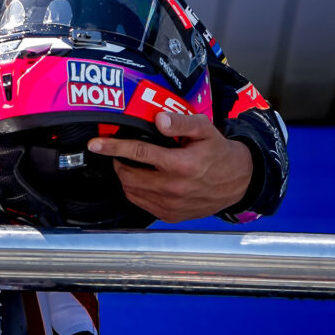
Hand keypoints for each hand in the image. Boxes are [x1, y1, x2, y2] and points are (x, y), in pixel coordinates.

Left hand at [87, 112, 252, 222]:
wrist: (238, 181)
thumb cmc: (219, 153)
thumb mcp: (205, 129)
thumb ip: (180, 122)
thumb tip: (158, 119)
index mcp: (182, 165)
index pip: (139, 153)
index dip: (114, 147)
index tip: (95, 144)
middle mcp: (174, 188)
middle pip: (129, 175)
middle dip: (118, 161)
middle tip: (120, 152)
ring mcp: (172, 205)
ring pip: (131, 191)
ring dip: (125, 176)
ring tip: (131, 165)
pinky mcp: (171, 215)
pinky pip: (141, 203)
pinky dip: (134, 190)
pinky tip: (142, 179)